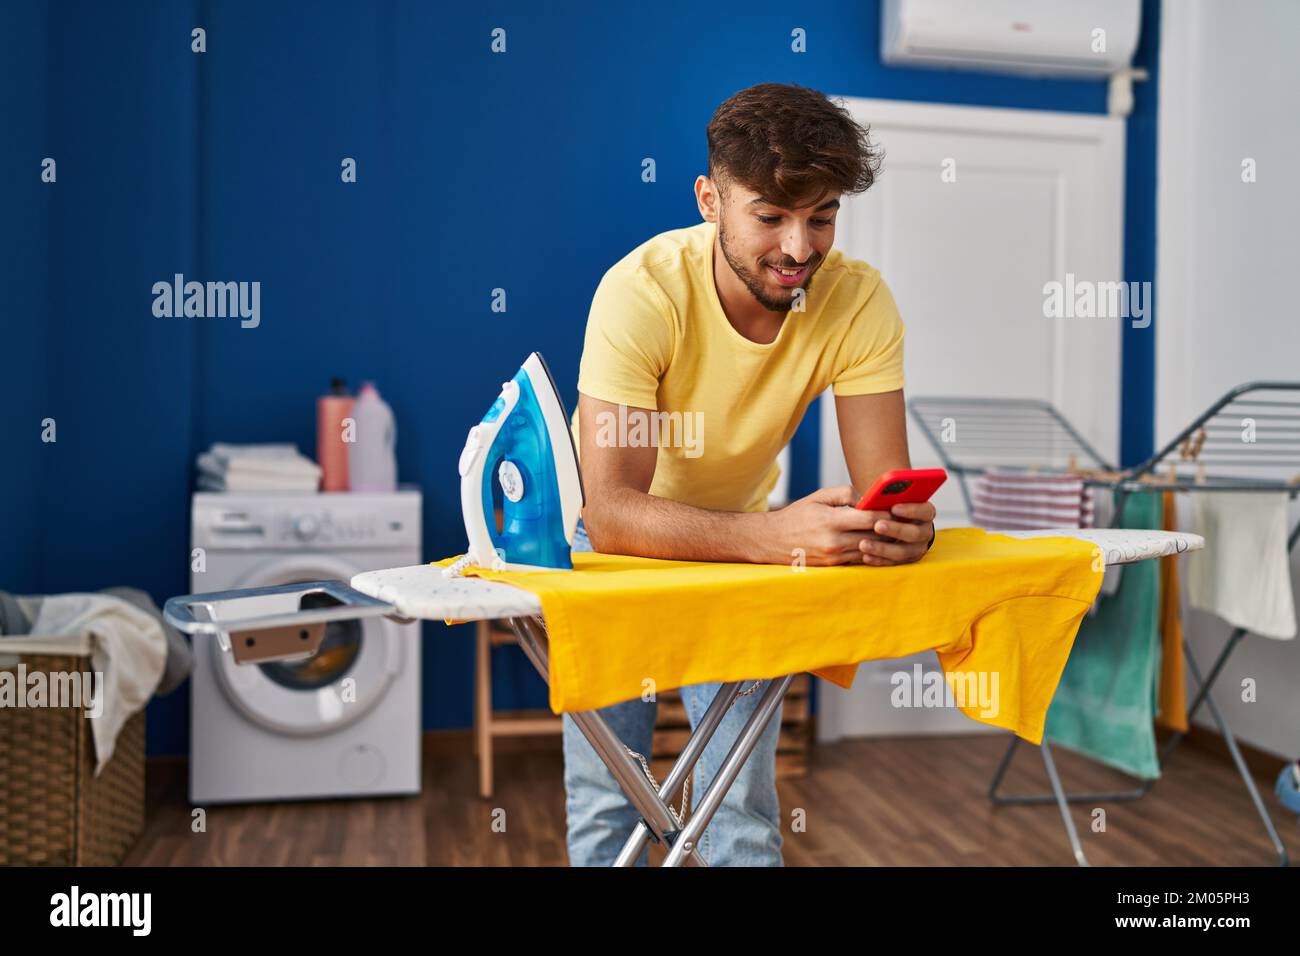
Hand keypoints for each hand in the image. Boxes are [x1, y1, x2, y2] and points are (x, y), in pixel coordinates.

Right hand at [767, 485, 895, 565]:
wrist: (772, 540)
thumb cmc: (797, 515)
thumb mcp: (818, 496)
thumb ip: (845, 493)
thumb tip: (868, 499)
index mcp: (831, 521)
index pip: (869, 518)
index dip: (887, 514)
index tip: (898, 508)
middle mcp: (834, 541)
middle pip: (874, 536)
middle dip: (890, 529)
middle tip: (905, 521)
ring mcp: (834, 556)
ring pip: (870, 549)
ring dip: (884, 542)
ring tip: (897, 532)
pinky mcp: (834, 565)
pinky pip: (860, 559)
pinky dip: (872, 552)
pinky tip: (881, 545)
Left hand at [856, 500, 935, 565]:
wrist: (892, 527)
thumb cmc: (888, 508)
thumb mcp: (889, 499)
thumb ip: (883, 497)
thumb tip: (868, 497)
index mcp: (925, 513)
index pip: (926, 511)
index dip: (912, 510)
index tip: (893, 508)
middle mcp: (924, 531)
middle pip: (915, 533)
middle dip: (895, 529)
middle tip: (877, 525)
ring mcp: (916, 548)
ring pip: (903, 551)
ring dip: (883, 548)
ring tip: (863, 544)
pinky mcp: (906, 561)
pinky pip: (893, 563)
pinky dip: (878, 560)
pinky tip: (865, 556)